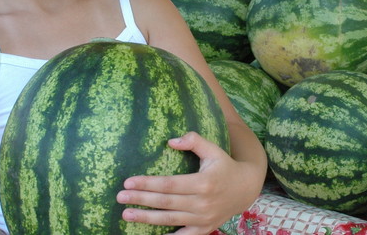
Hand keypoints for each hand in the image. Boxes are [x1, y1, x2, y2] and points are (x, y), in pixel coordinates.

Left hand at [117, 132, 261, 233]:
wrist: (246, 188)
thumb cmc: (225, 166)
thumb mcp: (213, 149)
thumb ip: (194, 141)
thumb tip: (171, 141)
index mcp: (203, 182)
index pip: (169, 184)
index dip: (148, 184)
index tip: (129, 181)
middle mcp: (202, 203)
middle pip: (165, 202)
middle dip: (141, 199)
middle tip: (120, 196)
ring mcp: (203, 219)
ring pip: (170, 219)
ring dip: (146, 218)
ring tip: (127, 214)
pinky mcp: (204, 229)